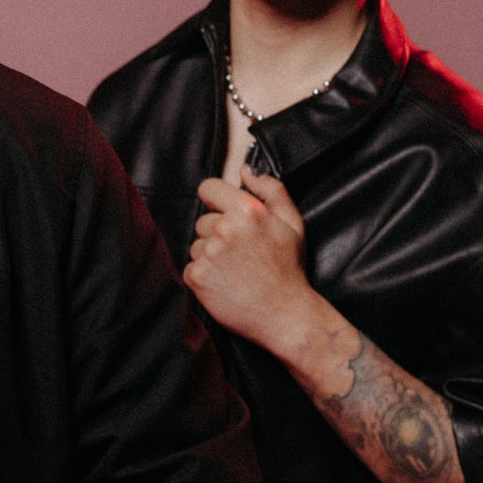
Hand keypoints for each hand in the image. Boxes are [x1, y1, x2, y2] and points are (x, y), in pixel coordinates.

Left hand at [187, 172, 321, 350]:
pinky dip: (204, 275)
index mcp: (247, 210)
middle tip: (241, 253)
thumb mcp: (292, 222)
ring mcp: (209, 253)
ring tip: (235, 270)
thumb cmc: (289, 268)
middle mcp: (225, 228)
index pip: (208, 188)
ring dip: (210, 255)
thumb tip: (246, 169)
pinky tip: (225, 283)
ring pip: (197, 245)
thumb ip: (271, 190)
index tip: (224, 213)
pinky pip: (191, 267)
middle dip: (218, 233)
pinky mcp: (197, 276)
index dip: (215, 200)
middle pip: (203, 221)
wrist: (285, 314)